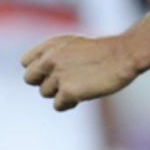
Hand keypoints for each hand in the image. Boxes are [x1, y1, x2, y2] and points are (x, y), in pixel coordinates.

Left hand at [21, 34, 138, 110]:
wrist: (123, 56)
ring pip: (45, 93)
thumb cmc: (103, 52)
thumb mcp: (73, 44)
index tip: (52, 72)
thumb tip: (42, 73)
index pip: (26, 62)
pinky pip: (58, 105)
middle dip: (44, 83)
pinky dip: (69, 103)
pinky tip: (82, 96)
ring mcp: (58, 75)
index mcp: (50, 45)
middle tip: (62, 82)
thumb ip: (54, 55)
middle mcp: (50, 59)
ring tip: (79, 86)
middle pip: (30, 79)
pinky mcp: (68, 91)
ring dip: (60, 93)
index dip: (39, 70)